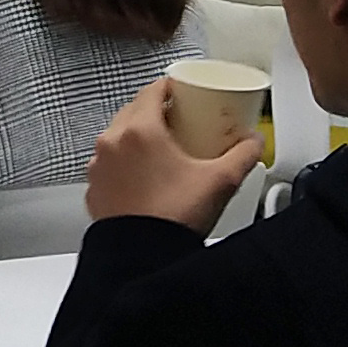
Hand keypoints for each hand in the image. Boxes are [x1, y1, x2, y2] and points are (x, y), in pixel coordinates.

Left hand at [85, 77, 263, 232]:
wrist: (143, 258)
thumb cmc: (173, 219)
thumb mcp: (220, 181)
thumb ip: (243, 155)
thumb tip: (254, 142)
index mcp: (140, 130)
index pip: (152, 90)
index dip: (170, 88)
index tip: (182, 94)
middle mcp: (112, 143)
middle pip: (133, 110)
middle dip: (154, 111)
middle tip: (177, 121)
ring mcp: (98, 166)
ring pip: (117, 137)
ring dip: (136, 137)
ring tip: (160, 149)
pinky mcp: (93, 188)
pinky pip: (108, 164)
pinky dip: (123, 163)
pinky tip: (141, 176)